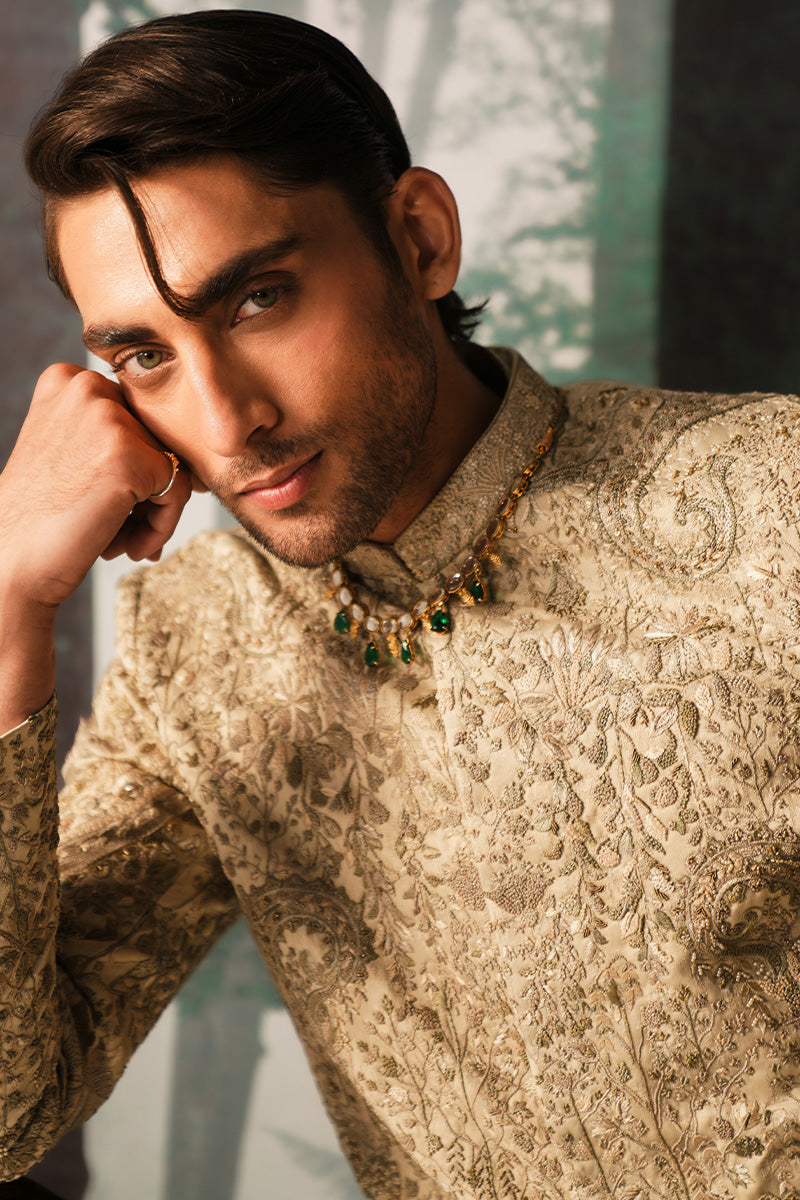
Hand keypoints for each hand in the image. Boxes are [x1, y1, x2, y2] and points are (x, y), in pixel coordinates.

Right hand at [0, 362, 191, 611]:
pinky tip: (128, 548)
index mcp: (67, 379)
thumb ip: (113, 433)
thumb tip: (180, 448)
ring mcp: (110, 418)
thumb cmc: (40, 517)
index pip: (136, 419)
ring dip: (153, 512)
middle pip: (157, 439)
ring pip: (173, 465)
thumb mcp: (70, 450)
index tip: (106, 503)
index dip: (131, 469)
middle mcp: (87, 386)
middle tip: (116, 530)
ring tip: (119, 541)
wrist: (10, 563)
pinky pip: (179, 491)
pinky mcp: (132, 456)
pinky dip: (162, 527)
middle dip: (145, 491)